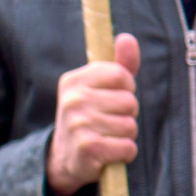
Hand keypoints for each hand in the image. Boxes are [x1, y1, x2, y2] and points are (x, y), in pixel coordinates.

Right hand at [47, 33, 140, 195]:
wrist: (65, 157)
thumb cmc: (90, 116)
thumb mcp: (101, 88)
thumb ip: (119, 64)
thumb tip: (127, 38)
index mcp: (74, 81)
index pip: (121, 75)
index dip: (126, 88)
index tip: (114, 96)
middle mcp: (72, 100)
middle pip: (130, 102)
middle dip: (127, 114)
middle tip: (107, 121)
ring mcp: (78, 125)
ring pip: (130, 126)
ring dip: (125, 135)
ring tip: (106, 136)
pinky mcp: (88, 149)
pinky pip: (128, 147)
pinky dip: (125, 152)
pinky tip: (108, 152)